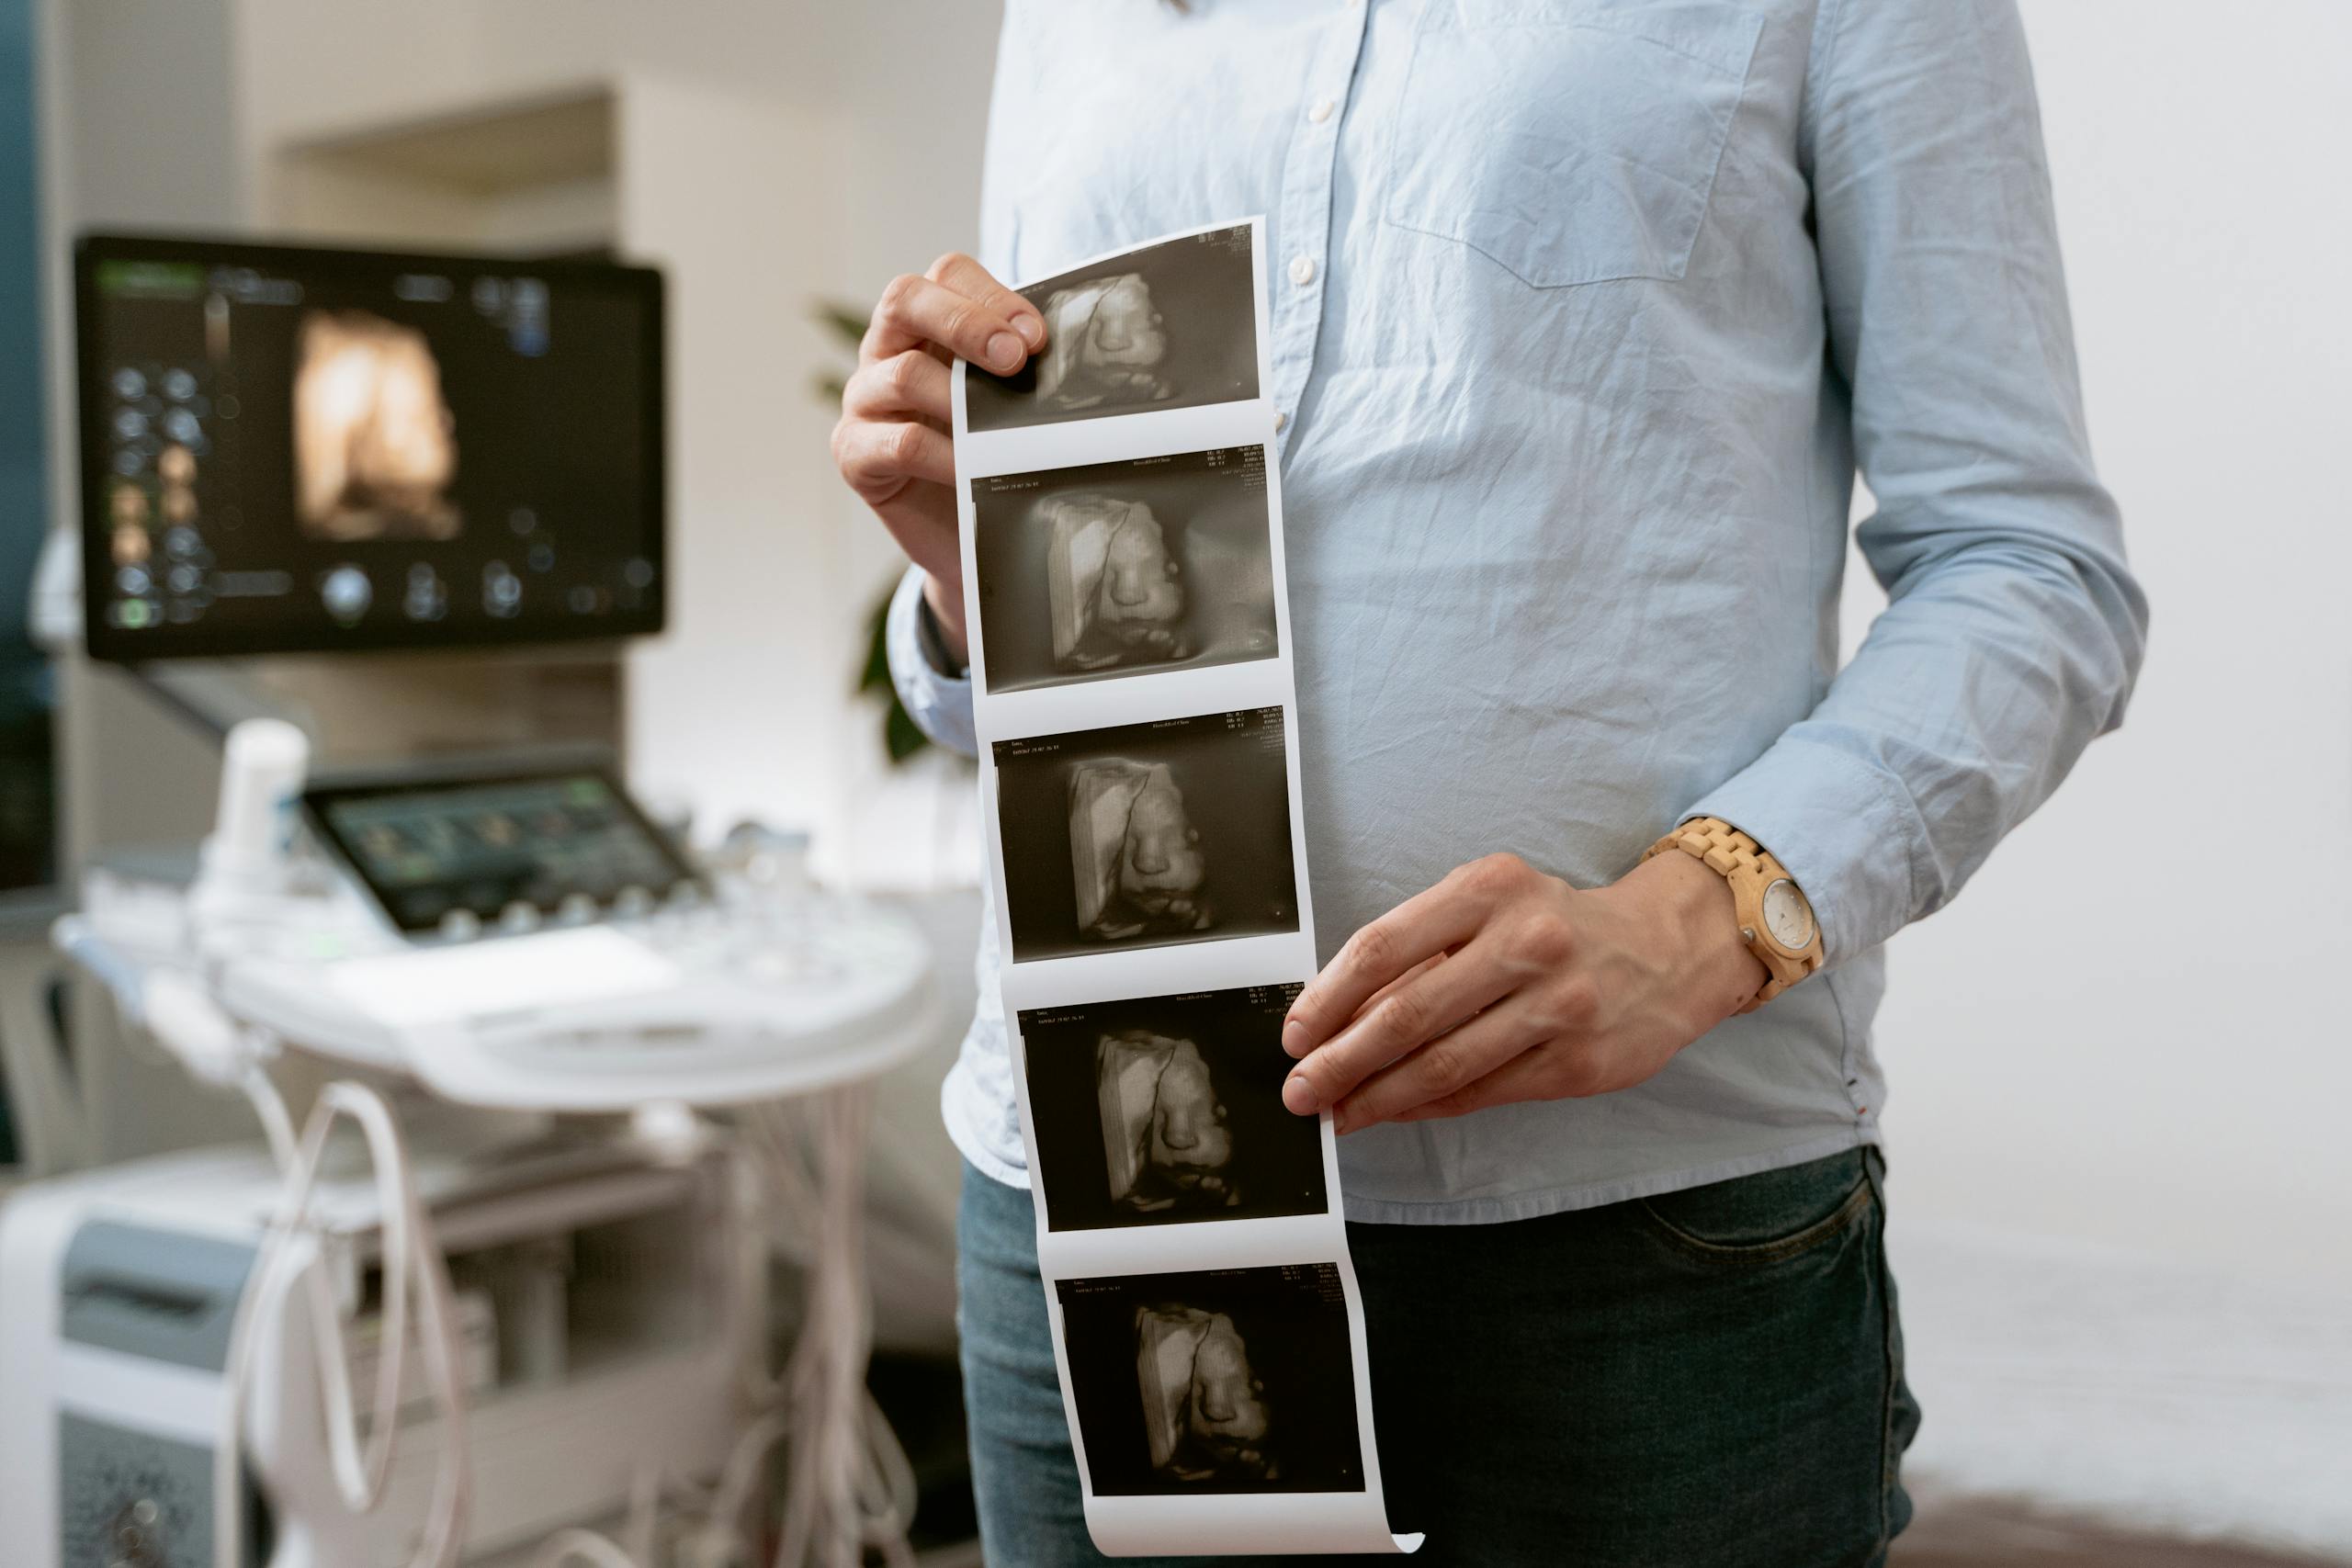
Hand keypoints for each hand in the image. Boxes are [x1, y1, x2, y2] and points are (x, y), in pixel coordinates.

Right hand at [831, 252, 1045, 660]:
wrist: (969, 540)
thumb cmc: (993, 457)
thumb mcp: (1011, 403)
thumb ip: (1025, 368)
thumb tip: (1080, 351)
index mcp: (927, 322)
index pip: (947, 274)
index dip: (991, 296)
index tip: (1037, 338)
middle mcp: (888, 350)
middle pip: (905, 299)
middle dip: (966, 322)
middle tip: (1015, 359)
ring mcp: (865, 399)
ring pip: (903, 373)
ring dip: (960, 398)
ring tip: (1001, 429)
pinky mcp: (855, 454)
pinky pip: (897, 443)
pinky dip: (943, 456)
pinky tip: (972, 471)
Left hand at [1279, 850, 1770, 1132]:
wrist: (1669, 949)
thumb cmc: (1558, 926)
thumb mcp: (1491, 907)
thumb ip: (1422, 952)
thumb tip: (1338, 1017)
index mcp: (1489, 889)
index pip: (1384, 947)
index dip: (1328, 998)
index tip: (1295, 1034)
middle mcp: (1525, 942)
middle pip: (1405, 1014)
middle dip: (1339, 1060)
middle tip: (1300, 1089)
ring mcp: (1557, 1006)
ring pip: (1441, 1064)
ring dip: (1376, 1096)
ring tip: (1337, 1112)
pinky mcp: (1578, 1062)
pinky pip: (1481, 1092)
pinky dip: (1426, 1107)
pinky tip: (1394, 1111)